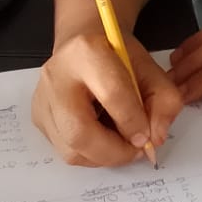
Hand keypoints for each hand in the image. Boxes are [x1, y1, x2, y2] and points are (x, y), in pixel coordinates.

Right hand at [31, 32, 182, 166]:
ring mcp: (43, 98)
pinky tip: (103, 136)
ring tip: (121, 142)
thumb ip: (164, 100)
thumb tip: (155, 138)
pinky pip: (65, 150)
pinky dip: (90, 154)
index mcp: (86, 51)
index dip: (134, 122)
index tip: (148, 137)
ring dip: (103, 156)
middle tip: (136, 151)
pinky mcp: (38, 117)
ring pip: (70, 149)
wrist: (84, 44)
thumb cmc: (116, 55)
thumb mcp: (149, 68)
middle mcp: (56, 75)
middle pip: (79, 131)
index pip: (111, 94)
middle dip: (114, 152)